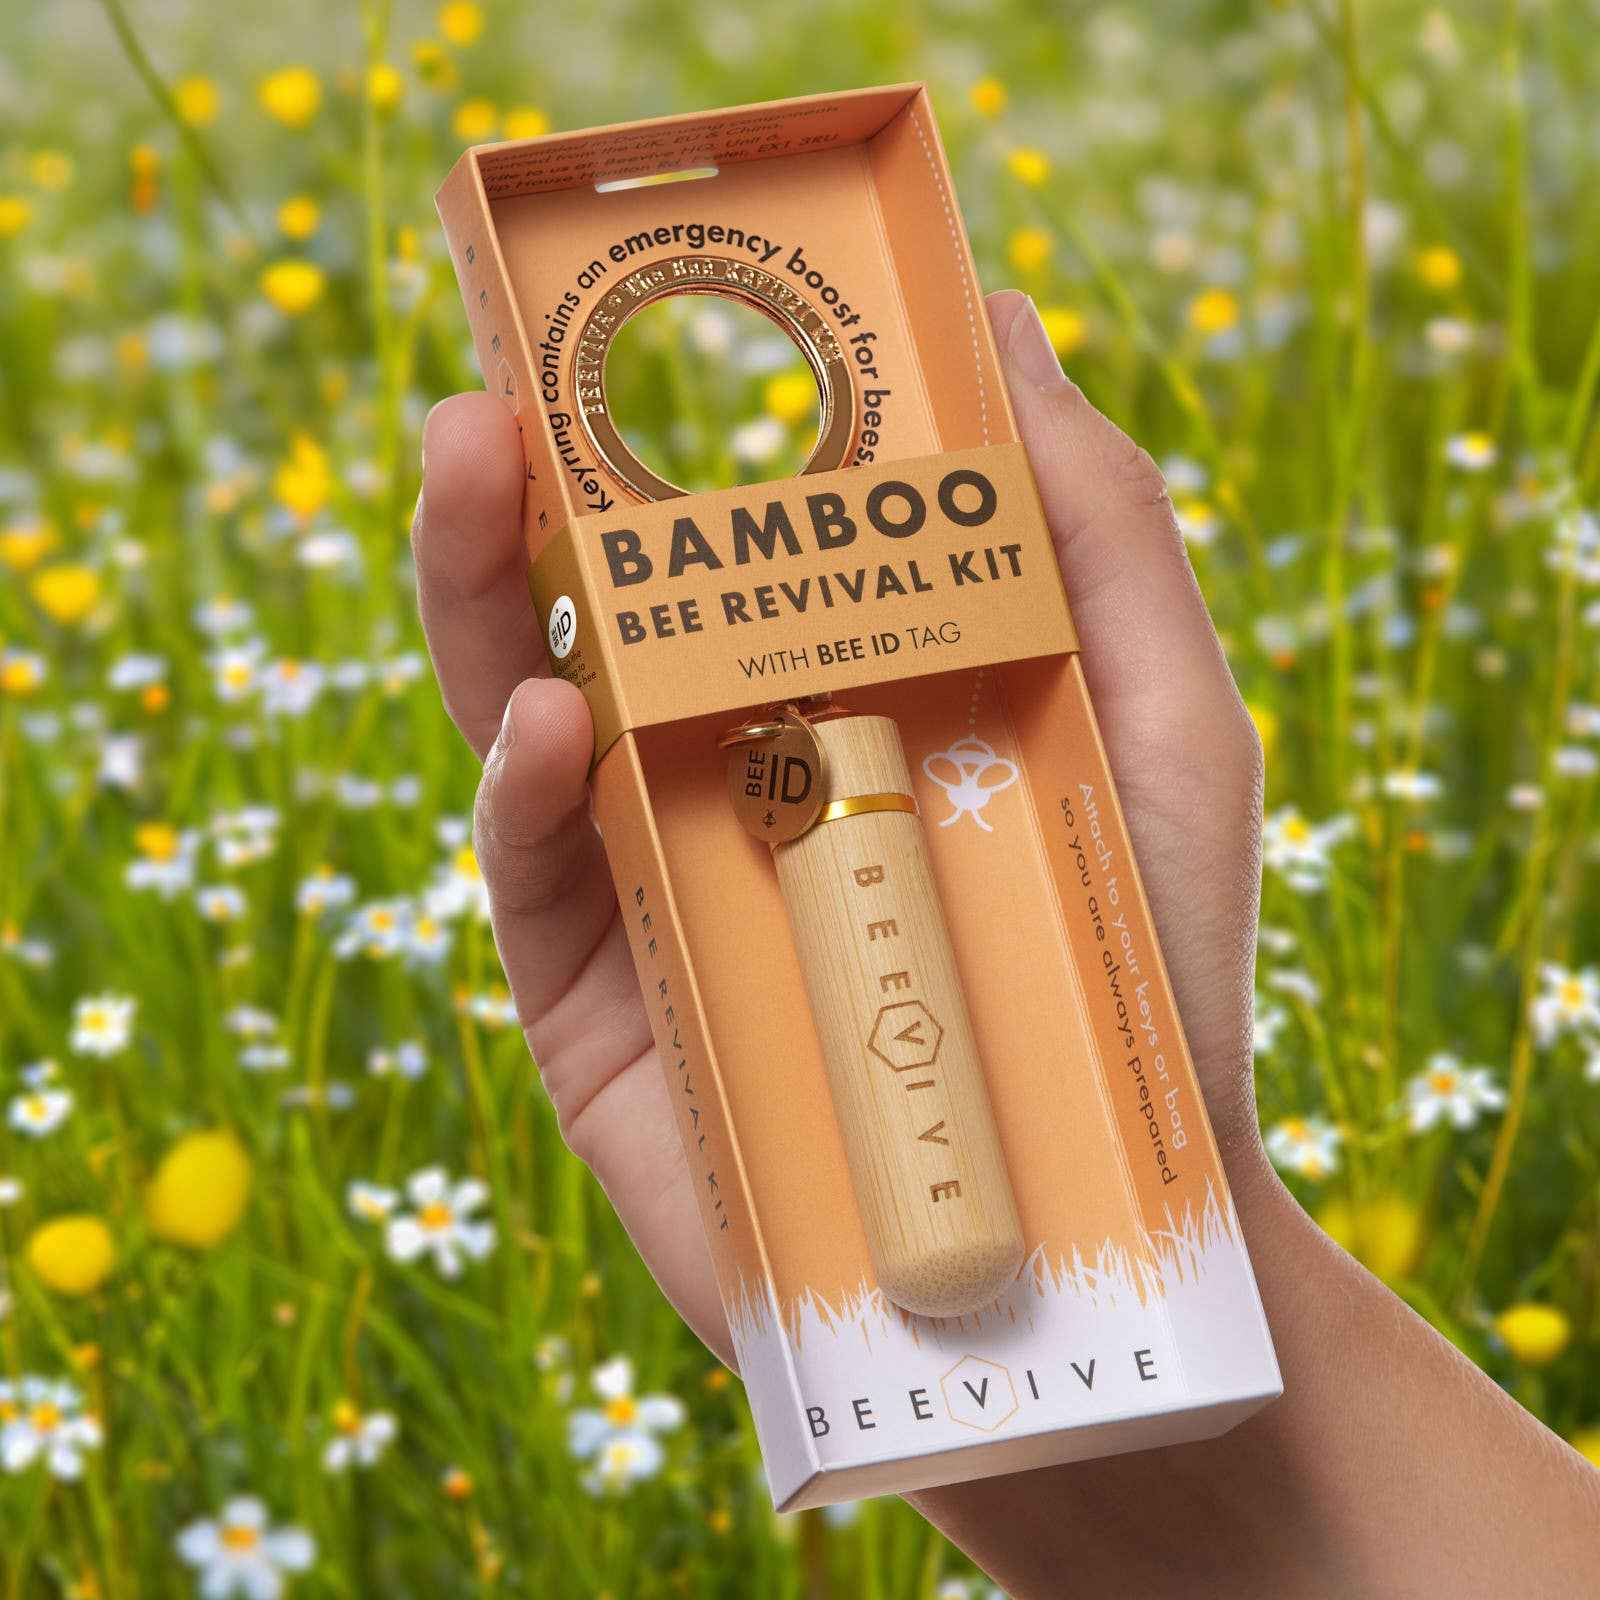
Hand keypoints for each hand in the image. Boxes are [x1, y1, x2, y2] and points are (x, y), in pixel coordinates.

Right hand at [410, 290, 1267, 1366]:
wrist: (1098, 1230)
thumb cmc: (1144, 978)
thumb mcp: (1160, 723)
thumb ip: (1101, 533)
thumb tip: (1010, 329)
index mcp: (826, 704)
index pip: (715, 555)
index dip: (654, 437)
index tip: (623, 325)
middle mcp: (720, 780)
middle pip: (590, 622)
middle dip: (527, 499)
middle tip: (494, 390)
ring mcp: (652, 889)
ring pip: (524, 722)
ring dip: (481, 594)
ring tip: (470, 467)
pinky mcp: (602, 1008)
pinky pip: (534, 878)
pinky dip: (525, 790)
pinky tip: (553, 718)